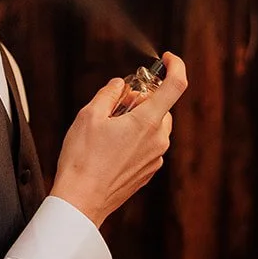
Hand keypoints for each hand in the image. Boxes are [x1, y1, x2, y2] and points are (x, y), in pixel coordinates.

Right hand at [49, 52, 187, 228]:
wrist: (81, 200)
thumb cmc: (83, 159)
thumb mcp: (89, 115)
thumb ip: (109, 94)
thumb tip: (119, 85)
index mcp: (147, 122)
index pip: (176, 85)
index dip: (175, 66)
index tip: (166, 58)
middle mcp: (158, 140)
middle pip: (162, 106)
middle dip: (143, 98)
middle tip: (117, 102)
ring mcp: (155, 158)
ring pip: (155, 127)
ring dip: (138, 119)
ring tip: (109, 128)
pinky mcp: (149, 172)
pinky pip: (149, 145)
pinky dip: (136, 138)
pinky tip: (111, 147)